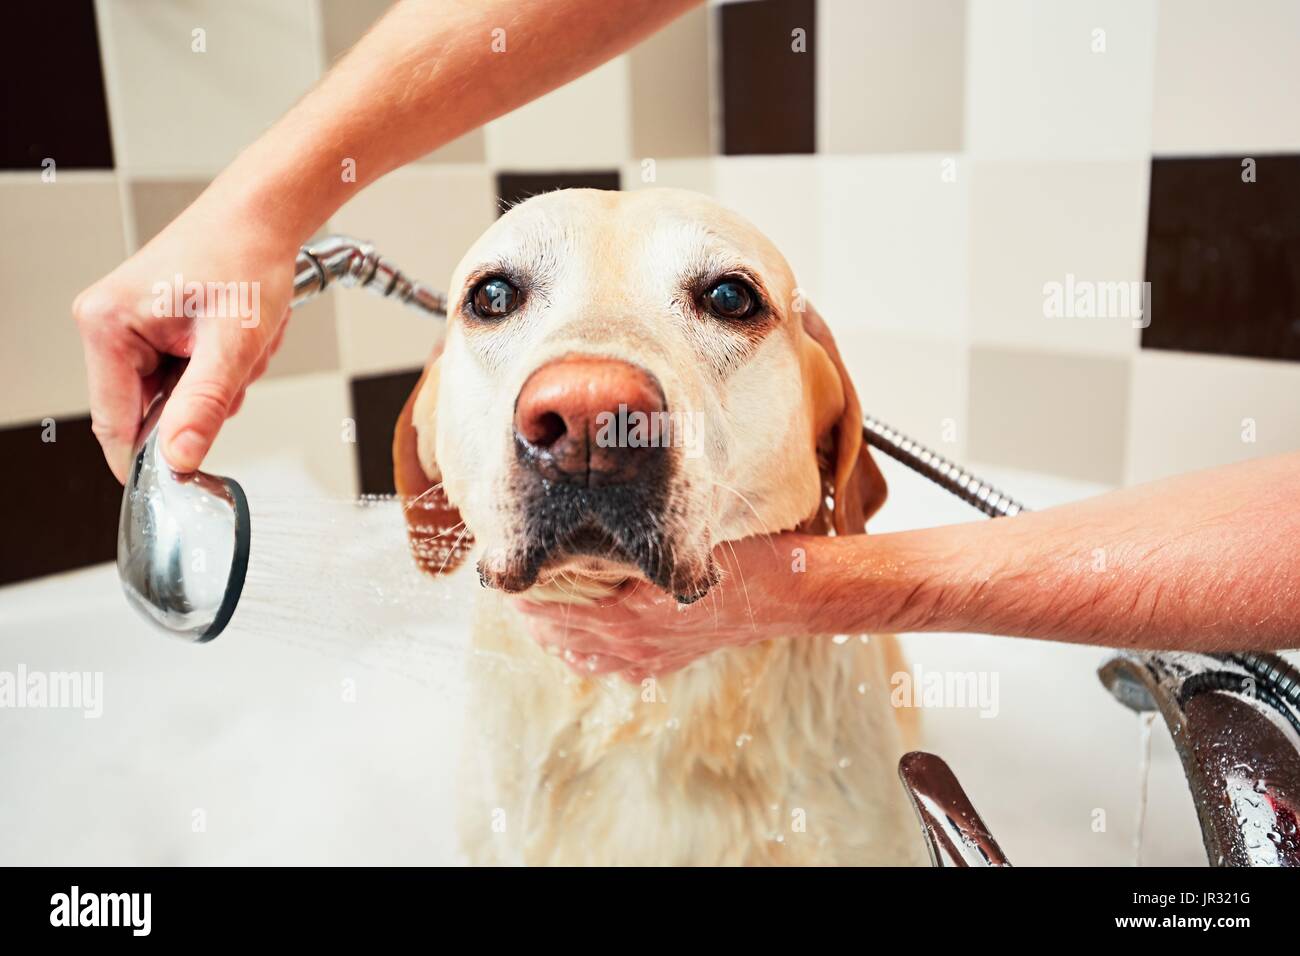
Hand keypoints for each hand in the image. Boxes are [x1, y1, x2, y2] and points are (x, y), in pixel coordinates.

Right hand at [72, 193, 295, 480]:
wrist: (263, 215)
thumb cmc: (247, 256)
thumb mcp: (234, 342)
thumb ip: (204, 404)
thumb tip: (179, 459)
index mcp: (106, 326)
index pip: (114, 425)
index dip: (152, 459)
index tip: (189, 477)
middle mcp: (105, 325)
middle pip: (149, 412)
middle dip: (203, 401)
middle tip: (237, 364)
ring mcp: (126, 325)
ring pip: (173, 396)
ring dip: (217, 382)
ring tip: (240, 340)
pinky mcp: (149, 326)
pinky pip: (183, 374)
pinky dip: (218, 366)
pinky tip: (233, 336)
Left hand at [513, 533, 821, 680]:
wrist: (784, 593)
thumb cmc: (736, 554)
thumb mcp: (678, 535)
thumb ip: (630, 538)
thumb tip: (579, 520)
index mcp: (627, 610)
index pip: (553, 603)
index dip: (524, 586)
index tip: (504, 565)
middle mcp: (630, 641)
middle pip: (556, 631)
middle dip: (531, 608)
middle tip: (512, 582)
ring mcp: (645, 657)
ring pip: (577, 653)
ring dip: (553, 633)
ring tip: (535, 610)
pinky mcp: (660, 663)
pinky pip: (608, 667)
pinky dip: (584, 654)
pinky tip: (576, 640)